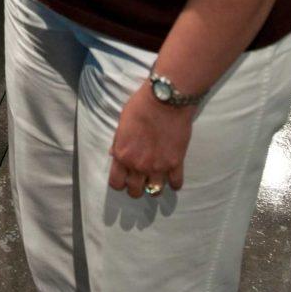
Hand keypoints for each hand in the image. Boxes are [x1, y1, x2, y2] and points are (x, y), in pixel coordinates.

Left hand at [108, 80, 194, 198]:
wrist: (165, 99)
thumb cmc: (140, 106)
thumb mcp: (122, 123)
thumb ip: (118, 143)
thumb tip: (115, 154)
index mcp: (123, 155)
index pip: (116, 183)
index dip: (119, 182)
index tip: (124, 178)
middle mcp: (139, 165)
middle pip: (135, 191)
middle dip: (136, 187)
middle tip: (140, 178)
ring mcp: (158, 166)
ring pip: (155, 191)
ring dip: (154, 186)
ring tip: (156, 177)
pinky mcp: (176, 163)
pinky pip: (176, 183)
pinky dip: (174, 182)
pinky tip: (172, 175)